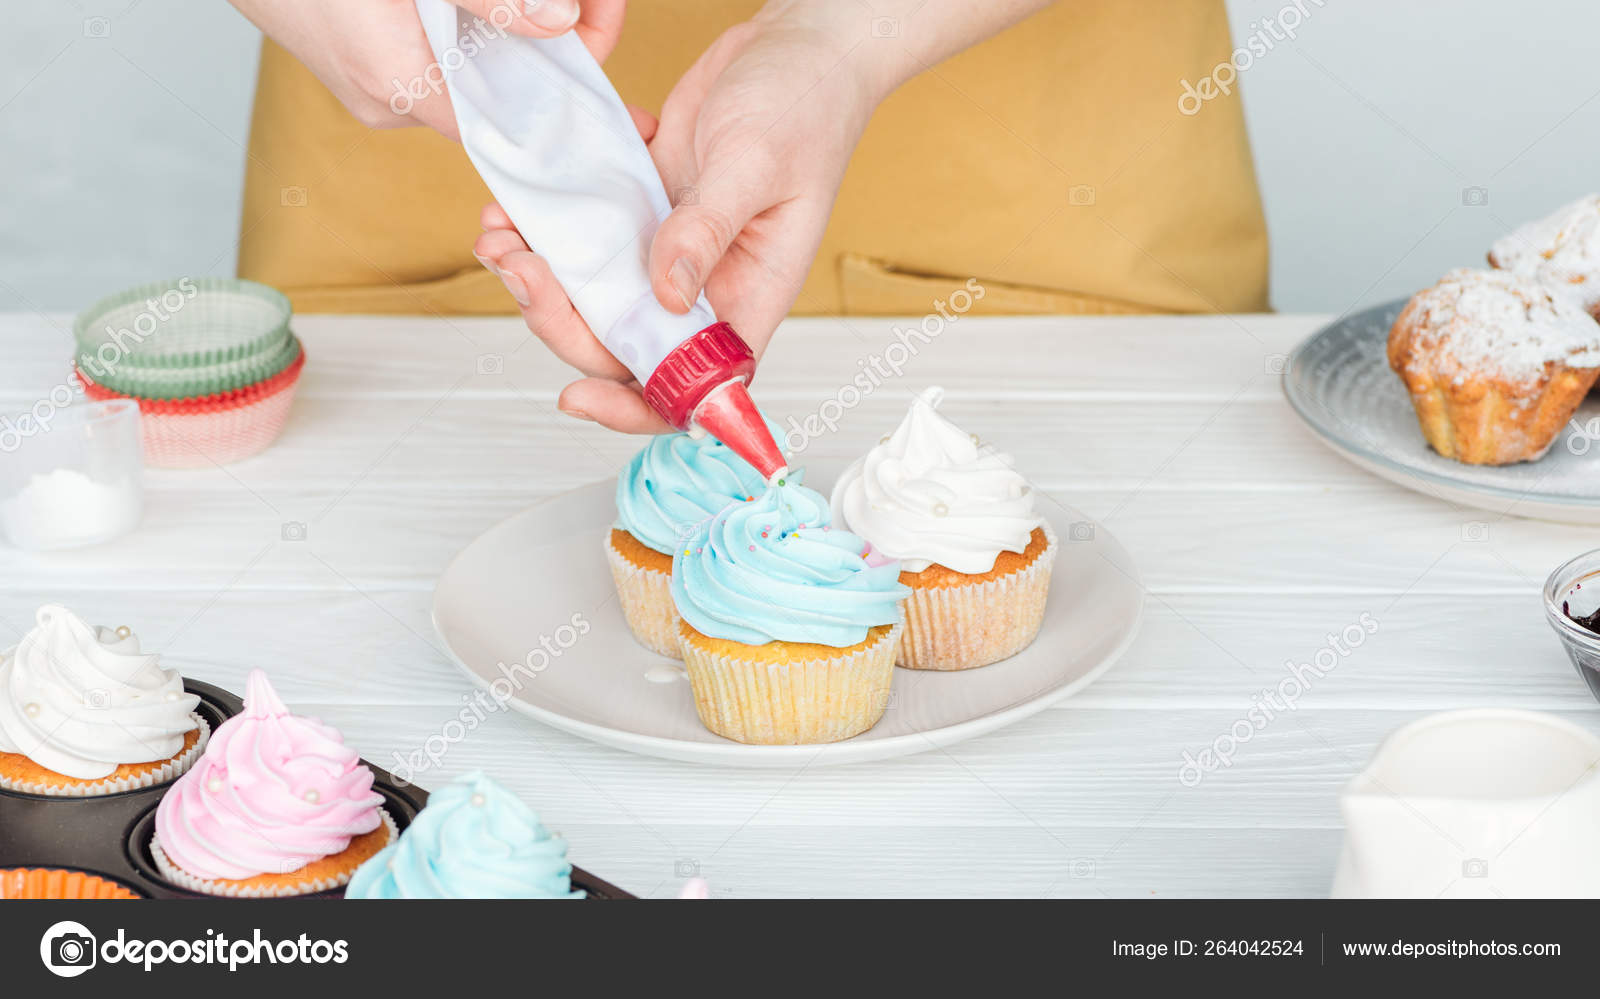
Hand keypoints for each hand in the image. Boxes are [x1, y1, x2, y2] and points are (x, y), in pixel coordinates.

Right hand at [227, 0, 624, 138]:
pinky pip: (437, 62)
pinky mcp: (361, 66)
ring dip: (514, 39)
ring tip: (552, 7)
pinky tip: (488, 12)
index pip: (515, 120)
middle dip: (552, 51)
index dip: (569, 81)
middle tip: (594, 7)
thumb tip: (563, 21)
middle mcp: (389, 103)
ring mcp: (371, 89)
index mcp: (401, 86)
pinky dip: (472, 37)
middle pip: (500, 95)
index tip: (607, 45)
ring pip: (472, 76)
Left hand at [476, 13, 885, 431]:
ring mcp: (671, 250)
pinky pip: (589, 239)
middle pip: (621, 344)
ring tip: (500, 232)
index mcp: (747, 298)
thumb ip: (705, 229)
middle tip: (519, 266)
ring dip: (540, 275)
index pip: (691, 386)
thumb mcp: (755, 165)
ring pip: (594, 294)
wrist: (799, 46)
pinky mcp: (647, 210)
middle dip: (559, 318)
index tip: (577, 395)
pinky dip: (548, 227)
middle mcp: (706, 287)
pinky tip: (522, 201)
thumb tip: (665, 294)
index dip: (634, 406)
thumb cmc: (806, 105)